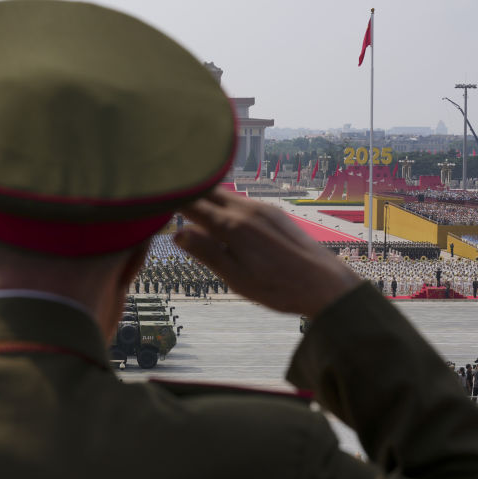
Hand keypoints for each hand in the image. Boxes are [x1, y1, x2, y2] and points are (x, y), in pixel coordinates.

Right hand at [174, 187, 360, 317]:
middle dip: (186, 192)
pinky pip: (240, 201)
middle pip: (206, 191)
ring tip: (187, 205)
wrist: (326, 285)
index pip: (191, 203)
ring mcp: (262, 208)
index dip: (169, 198)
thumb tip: (176, 233)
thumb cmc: (278, 288)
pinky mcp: (274, 212)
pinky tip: (219, 218)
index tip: (151, 195)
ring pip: (224, 194)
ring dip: (205, 198)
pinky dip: (223, 204)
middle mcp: (246, 210)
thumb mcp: (235, 278)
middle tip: (164, 195)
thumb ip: (205, 253)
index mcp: (232, 226)